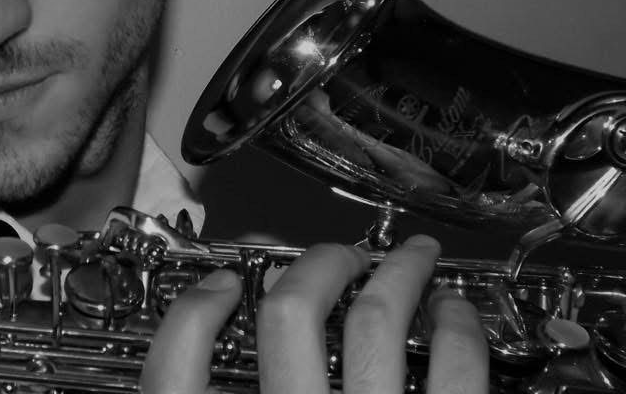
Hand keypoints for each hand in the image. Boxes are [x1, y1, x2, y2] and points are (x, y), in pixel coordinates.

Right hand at [141, 236, 487, 392]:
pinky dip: (458, 326)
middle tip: (336, 256)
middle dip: (316, 265)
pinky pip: (456, 367)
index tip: (221, 286)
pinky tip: (455, 311)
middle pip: (289, 316)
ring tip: (412, 253)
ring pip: (377, 321)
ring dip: (398, 270)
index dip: (187, 318)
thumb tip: (223, 324)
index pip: (172, 378)